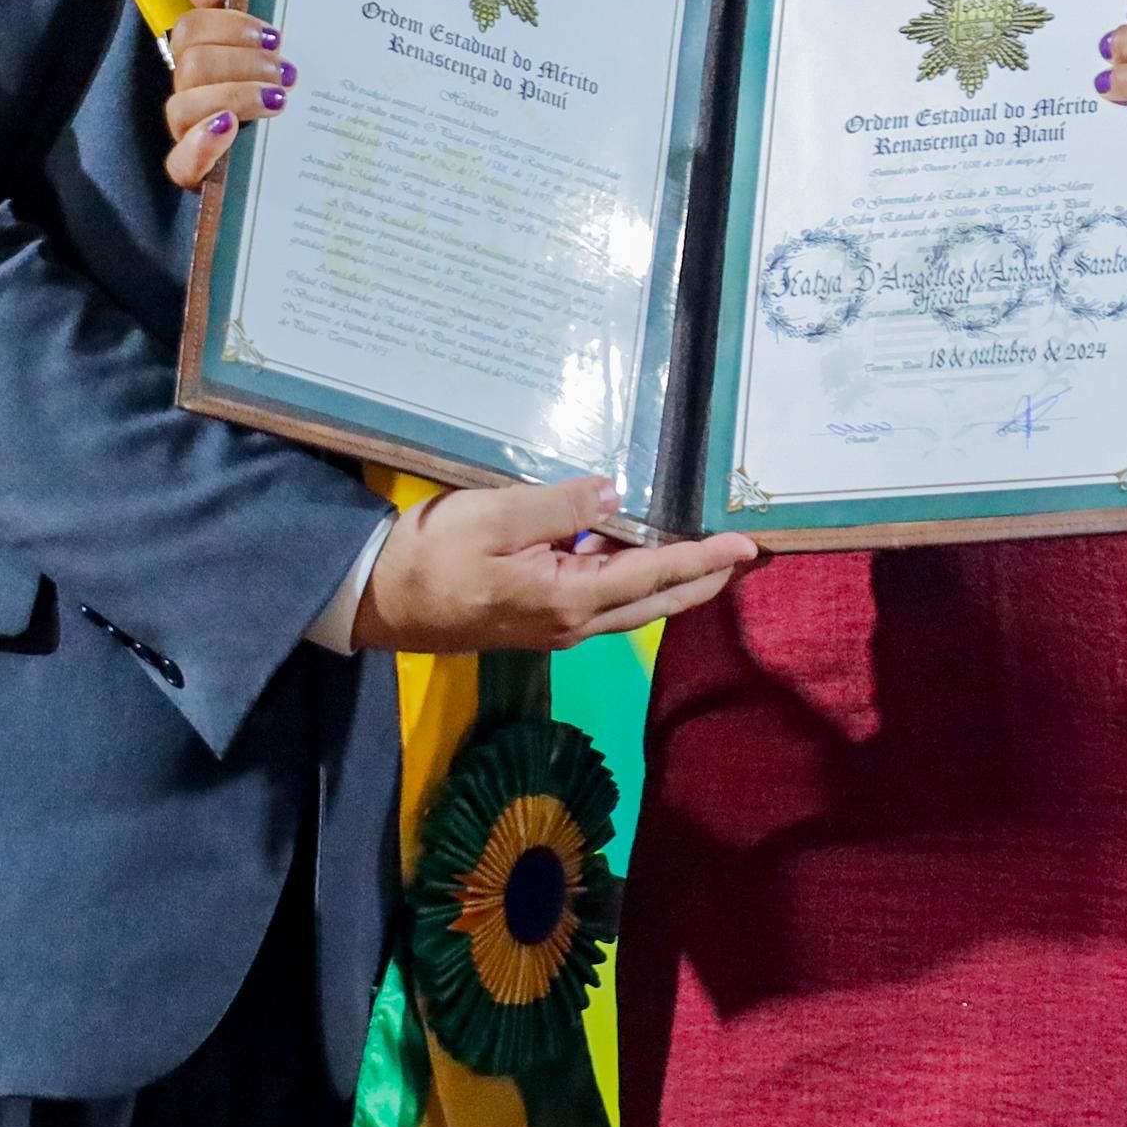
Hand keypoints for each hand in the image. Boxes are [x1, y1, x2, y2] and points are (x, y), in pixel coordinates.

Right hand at [162, 0, 287, 187]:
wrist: (312, 162)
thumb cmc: (284, 93)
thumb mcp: (269, 48)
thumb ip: (234, 3)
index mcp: (204, 57)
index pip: (192, 28)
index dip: (229, 25)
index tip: (274, 36)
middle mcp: (191, 93)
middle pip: (191, 64)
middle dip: (242, 63)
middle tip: (288, 72)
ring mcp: (190, 135)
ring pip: (183, 106)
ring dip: (234, 95)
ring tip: (279, 100)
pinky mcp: (196, 175)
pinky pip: (179, 163)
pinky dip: (202, 144)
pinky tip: (230, 128)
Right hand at [358, 475, 759, 652]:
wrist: (377, 601)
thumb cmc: (430, 555)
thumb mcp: (493, 515)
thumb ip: (559, 505)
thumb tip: (618, 497)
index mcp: (569, 597)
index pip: (655, 574)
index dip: (705, 559)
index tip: (748, 546)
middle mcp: (574, 624)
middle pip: (656, 602)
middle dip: (704, 579)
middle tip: (747, 556)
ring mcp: (557, 629)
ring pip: (634, 607)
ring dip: (674, 583)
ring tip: (708, 555)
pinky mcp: (540, 623)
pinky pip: (606, 603)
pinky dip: (636, 581)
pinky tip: (638, 555)